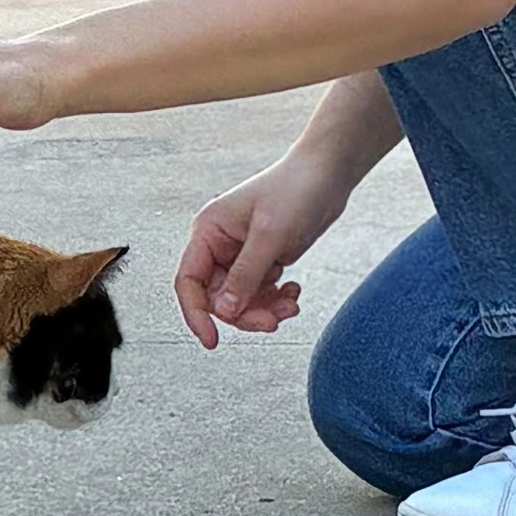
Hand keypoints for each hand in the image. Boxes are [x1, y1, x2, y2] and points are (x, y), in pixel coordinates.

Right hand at [174, 154, 357, 348]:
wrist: (326, 176)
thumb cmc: (294, 189)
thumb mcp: (269, 235)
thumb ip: (245, 276)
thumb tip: (223, 311)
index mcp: (208, 231)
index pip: (189, 281)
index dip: (196, 313)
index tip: (211, 340)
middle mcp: (219, 244)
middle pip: (217, 298)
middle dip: (245, 313)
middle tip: (272, 320)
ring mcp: (240, 254)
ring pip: (240, 300)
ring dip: (264, 309)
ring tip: (290, 304)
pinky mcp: (261, 260)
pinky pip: (260, 293)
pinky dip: (276, 300)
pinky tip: (293, 290)